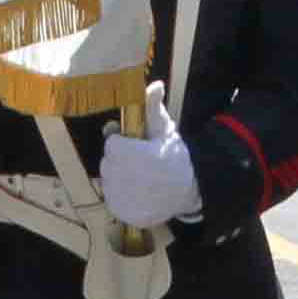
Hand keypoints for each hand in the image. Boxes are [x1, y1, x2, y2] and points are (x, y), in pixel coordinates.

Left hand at [97, 82, 203, 228]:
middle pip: (108, 163)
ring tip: (137, 176)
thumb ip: (153, 107)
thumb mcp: (165, 129)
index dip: (122, 143)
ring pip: (107, 181)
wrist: (190, 189)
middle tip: (137, 161)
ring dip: (117, 176)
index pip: (112, 144)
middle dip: (119, 159)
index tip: (134, 144)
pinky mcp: (125, 214)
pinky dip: (119, 194)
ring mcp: (127, 201)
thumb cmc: (175, 156)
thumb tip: (155, 84)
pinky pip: (111, 199)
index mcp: (140, 157)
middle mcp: (131, 181)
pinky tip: (135, 190)